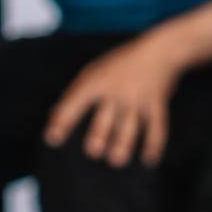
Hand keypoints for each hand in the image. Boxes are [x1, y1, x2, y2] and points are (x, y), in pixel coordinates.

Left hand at [44, 33, 185, 166]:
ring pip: (130, 125)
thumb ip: (77, 94)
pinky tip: (149, 160)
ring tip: (116, 161)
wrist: (158, 51)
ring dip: (123, 144)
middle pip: (105, 117)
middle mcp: (116, 90)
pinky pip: (157, 127)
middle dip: (99, 134)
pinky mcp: (157, 104)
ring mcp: (137, 99)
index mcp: (95, 81)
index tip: (52, 139)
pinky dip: (154, 144)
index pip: (75, 102)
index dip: (63, 121)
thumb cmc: (120, 64)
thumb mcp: (95, 71)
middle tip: (93, 152)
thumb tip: (54, 118)